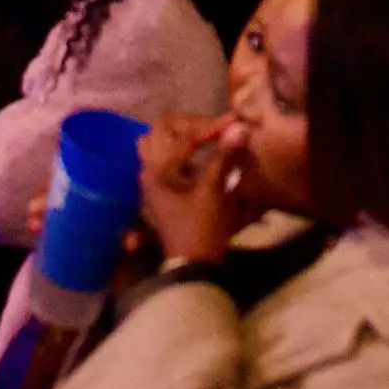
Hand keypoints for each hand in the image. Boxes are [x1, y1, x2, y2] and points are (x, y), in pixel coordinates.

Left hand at [134, 111, 252, 268]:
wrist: (192, 267)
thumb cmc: (201, 228)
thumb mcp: (213, 191)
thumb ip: (224, 156)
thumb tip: (239, 128)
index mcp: (159, 169)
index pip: (184, 135)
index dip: (212, 126)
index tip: (234, 122)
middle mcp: (149, 171)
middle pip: (161, 130)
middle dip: (189, 124)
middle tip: (214, 130)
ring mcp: (151, 182)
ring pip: (156, 144)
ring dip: (177, 137)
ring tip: (202, 141)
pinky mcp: (159, 192)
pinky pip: (160, 160)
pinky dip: (176, 152)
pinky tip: (195, 159)